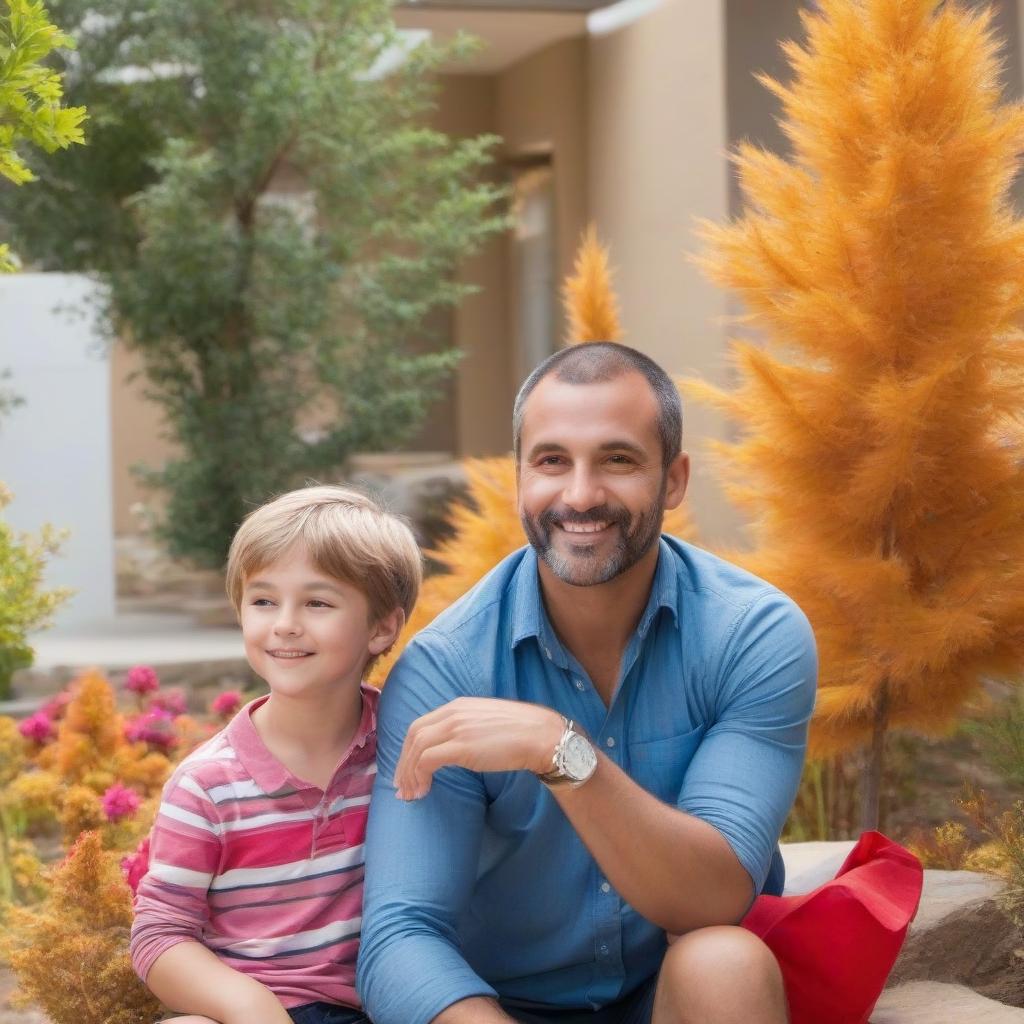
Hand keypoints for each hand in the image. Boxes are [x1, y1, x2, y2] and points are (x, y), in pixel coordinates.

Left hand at [393, 697, 564, 799]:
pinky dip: (419, 776)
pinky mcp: (461, 746)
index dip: (409, 749)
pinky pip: (427, 760)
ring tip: (411, 794)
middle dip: (403, 763)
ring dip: (409, 774)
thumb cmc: (521, 733)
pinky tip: (424, 790)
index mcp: (458, 706)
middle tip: (402, 787)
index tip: (407, 770)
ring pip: (416, 749)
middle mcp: (452, 713)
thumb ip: (467, 729)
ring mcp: (456, 728)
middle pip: (414, 736)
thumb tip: (455, 748)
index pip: (421, 725)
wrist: (541, 735)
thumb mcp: (486, 723)